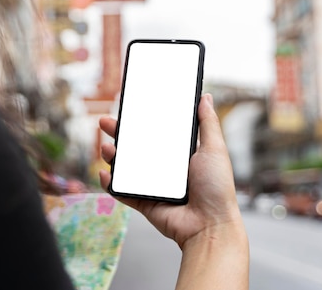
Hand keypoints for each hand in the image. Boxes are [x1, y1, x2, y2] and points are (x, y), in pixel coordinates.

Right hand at [99, 93, 242, 249]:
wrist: (211, 225)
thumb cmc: (217, 189)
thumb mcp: (215, 149)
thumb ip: (208, 123)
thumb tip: (205, 97)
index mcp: (179, 155)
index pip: (155, 133)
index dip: (140, 121)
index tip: (129, 108)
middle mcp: (164, 169)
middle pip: (135, 148)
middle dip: (118, 135)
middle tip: (105, 123)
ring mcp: (152, 186)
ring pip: (125, 168)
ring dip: (112, 157)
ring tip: (106, 149)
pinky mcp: (144, 202)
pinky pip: (122, 192)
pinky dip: (110, 184)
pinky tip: (104, 173)